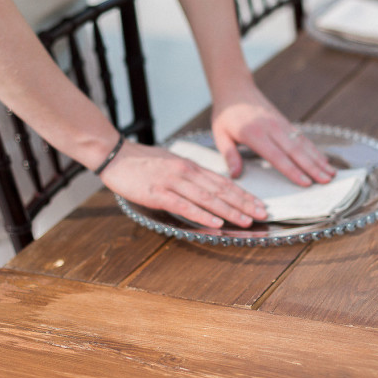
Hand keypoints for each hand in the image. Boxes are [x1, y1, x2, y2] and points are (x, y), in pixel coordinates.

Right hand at [98, 139, 267, 227]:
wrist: (115, 154)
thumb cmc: (143, 161)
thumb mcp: (173, 163)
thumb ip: (191, 175)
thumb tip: (210, 187)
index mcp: (191, 167)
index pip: (223, 182)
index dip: (243, 194)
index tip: (259, 204)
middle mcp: (186, 173)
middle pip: (221, 190)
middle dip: (243, 204)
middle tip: (262, 215)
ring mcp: (172, 182)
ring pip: (207, 198)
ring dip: (229, 211)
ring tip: (246, 221)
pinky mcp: (158, 193)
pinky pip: (184, 205)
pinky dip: (201, 215)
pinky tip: (215, 223)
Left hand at [211, 84, 335, 185]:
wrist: (235, 88)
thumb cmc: (226, 114)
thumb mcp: (220, 134)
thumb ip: (229, 155)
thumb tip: (235, 175)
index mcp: (254, 134)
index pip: (276, 156)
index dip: (292, 170)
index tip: (306, 183)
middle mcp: (271, 128)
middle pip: (295, 151)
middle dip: (313, 168)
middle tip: (326, 181)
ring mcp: (281, 124)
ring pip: (303, 144)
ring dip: (318, 159)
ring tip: (331, 174)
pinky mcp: (285, 122)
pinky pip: (302, 138)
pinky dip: (315, 150)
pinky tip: (324, 160)